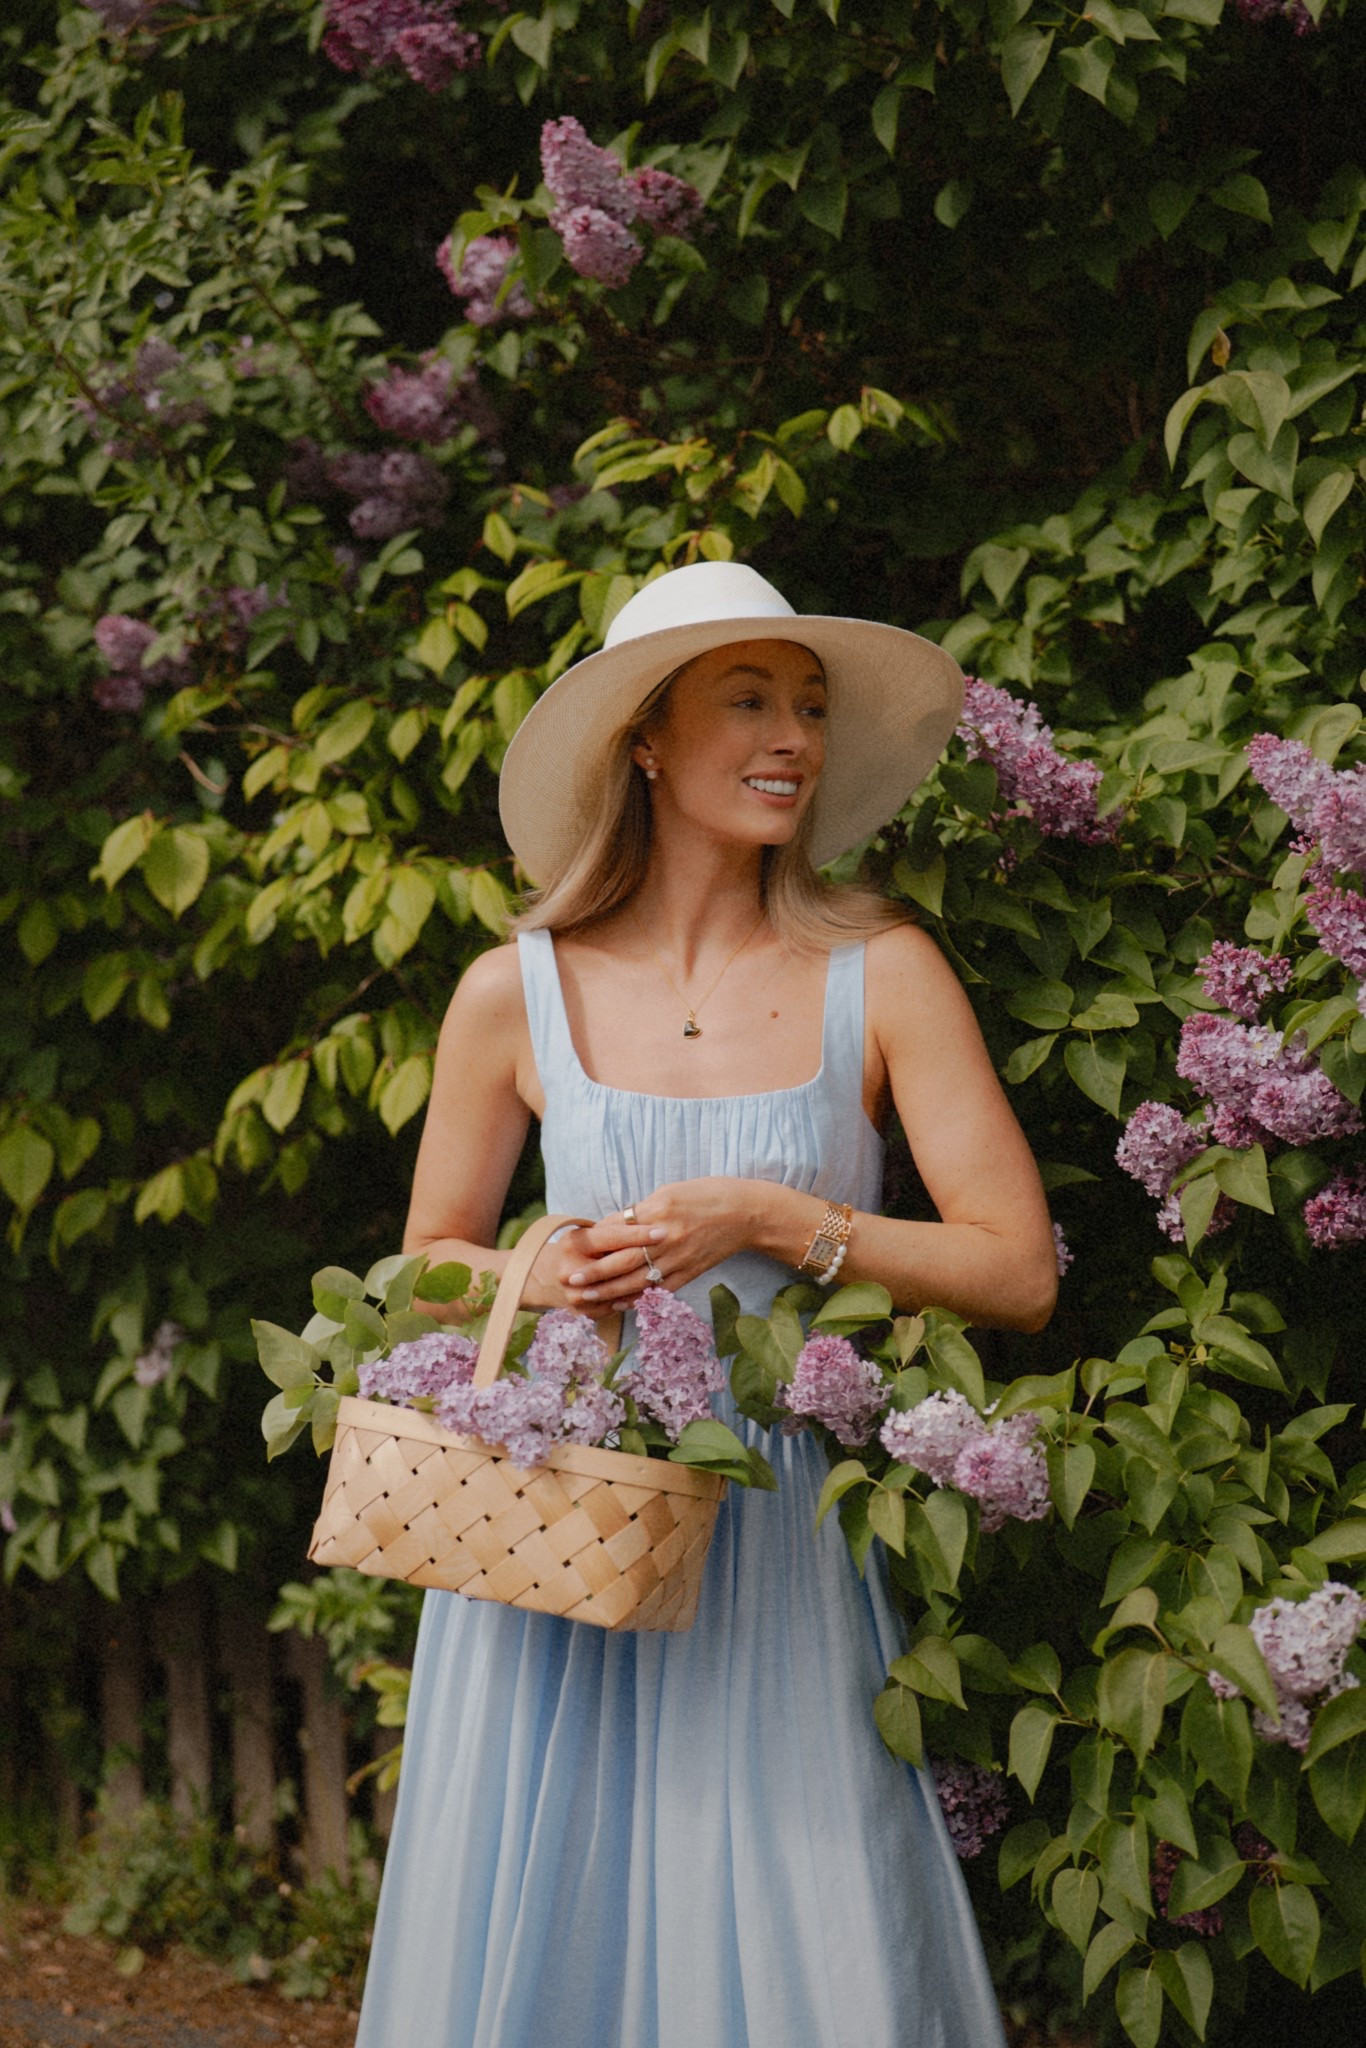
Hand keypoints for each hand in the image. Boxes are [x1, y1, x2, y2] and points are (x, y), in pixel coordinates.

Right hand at [525, 1216, 668, 1319]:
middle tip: (671, 1244)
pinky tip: (658, 1286)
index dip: (637, 1233)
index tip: (661, 1228)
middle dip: (648, 1254)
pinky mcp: (585, 1313)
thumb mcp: (587, 1235)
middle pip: (618, 1263)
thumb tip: (646, 1220)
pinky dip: (639, 1297)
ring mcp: (577, 1296)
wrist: (546, 1278)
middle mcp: (572, 1271)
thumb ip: (612, 1231)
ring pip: (623, 1288)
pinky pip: (620, 1306)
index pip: (611, 1237)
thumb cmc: (576, 1249)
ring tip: (673, 1265)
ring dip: (649, 1277)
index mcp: (574, 1244)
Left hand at [559, 1178, 759, 1310]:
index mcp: (660, 1211)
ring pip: (639, 1279)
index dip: (596, 1240)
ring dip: (611, 1290)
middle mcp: (668, 1237)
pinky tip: (621, 1303)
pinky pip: (660, 1289)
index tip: (575, 1247)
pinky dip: (639, 1298)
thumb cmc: (707, 1195)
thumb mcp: (670, 1192)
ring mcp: (680, 1258)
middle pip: (624, 1259)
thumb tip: (616, 1225)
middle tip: (571, 1278)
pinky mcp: (690, 1272)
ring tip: (588, 1295)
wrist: (745, 1213)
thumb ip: (643, 1210)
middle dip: (595, 1271)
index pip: (620, 1229)